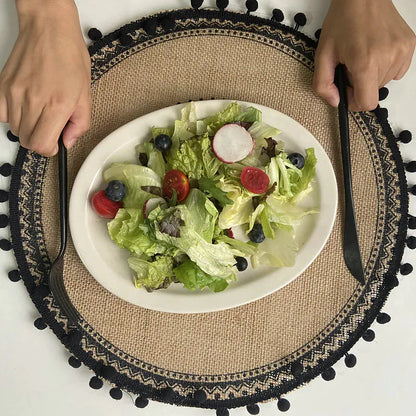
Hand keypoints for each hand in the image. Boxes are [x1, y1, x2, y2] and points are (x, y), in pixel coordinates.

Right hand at [0, 0, 90, 155]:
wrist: (49, 29)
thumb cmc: (70, 57)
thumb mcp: (86, 94)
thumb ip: (80, 123)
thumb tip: (69, 142)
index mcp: (57, 105)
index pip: (41, 145)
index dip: (49, 150)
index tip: (55, 144)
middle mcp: (32, 101)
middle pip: (27, 140)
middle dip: (40, 141)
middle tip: (49, 130)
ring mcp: (13, 93)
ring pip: (14, 129)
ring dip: (27, 128)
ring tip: (40, 114)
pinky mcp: (2, 86)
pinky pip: (0, 115)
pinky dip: (11, 117)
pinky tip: (24, 108)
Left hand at [313, 0, 415, 110]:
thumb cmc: (343, 20)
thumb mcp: (323, 54)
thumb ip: (323, 84)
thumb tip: (335, 102)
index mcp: (365, 64)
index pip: (367, 103)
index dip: (354, 102)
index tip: (346, 90)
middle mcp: (388, 59)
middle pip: (373, 91)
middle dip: (359, 84)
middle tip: (351, 64)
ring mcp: (402, 52)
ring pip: (384, 81)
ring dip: (372, 75)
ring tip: (363, 54)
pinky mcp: (409, 46)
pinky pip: (396, 70)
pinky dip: (384, 67)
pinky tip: (375, 51)